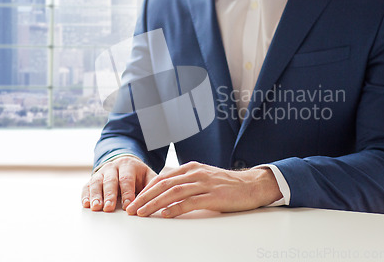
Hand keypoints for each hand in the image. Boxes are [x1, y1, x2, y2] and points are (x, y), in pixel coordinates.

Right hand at [81, 156, 156, 211]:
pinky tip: (86, 204)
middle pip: (110, 181)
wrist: (125, 163)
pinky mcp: (93, 179)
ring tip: (96, 207)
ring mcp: (101, 173)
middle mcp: (113, 167)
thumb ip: (152, 185)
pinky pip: (87, 186)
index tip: (128, 206)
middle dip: (110, 195)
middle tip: (109, 208)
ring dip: (96, 195)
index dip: (127, 193)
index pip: (127, 179)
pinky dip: (85, 195)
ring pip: (97, 182)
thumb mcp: (148, 176)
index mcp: (129, 166)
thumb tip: (156, 199)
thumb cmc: (138, 175)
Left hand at [126, 161, 281, 217]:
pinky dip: (175, 208)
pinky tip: (165, 215)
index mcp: (191, 168)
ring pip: (173, 192)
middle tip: (132, 209)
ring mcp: (204, 184)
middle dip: (145, 197)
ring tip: (142, 213)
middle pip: (164, 184)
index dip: (146, 190)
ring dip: (155, 203)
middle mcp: (195, 173)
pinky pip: (190, 202)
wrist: (252, 185)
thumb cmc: (227, 184)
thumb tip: (166, 190)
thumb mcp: (203, 177)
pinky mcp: (213, 196)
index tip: (134, 201)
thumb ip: (186, 181)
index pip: (162, 178)